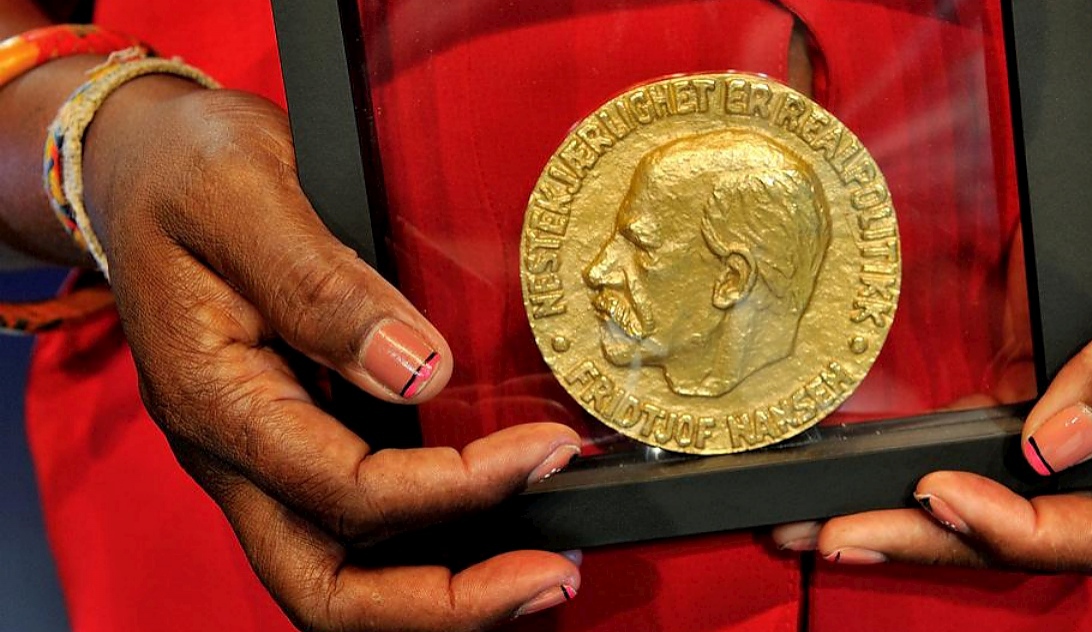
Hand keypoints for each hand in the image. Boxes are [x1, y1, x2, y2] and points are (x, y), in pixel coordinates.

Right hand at [81, 77, 581, 628]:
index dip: (454, 487)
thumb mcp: (242, 193)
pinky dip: (429, 544)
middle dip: (444, 605)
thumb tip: (418, 367)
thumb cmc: (184, 170)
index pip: (344, 490)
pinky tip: (498, 518)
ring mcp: (263, 458)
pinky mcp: (293, 443)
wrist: (139, 166)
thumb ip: (322, 285)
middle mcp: (235, 454)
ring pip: (342, 576)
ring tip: (543, 571)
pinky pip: (356, 528)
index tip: (544, 450)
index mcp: (215, 402)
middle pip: (326, 591)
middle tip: (550, 578)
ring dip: (441, 594)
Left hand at [774, 75, 1091, 576]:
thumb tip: (1058, 448)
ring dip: (935, 521)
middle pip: (1066, 535)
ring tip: (842, 524)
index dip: (1038, 533)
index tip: (947, 496)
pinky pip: (1004, 454)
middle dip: (957, 539)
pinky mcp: (1064, 397)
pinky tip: (881, 480)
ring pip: (1026, 506)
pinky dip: (947, 471)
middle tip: (849, 534)